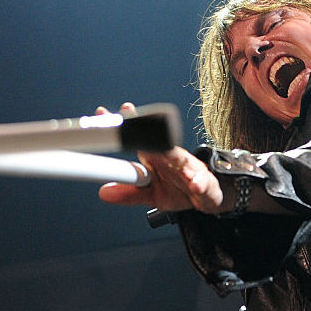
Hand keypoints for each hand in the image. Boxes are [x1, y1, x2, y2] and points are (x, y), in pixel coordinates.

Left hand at [95, 103, 227, 212]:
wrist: (208, 196)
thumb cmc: (179, 189)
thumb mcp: (151, 194)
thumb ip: (129, 192)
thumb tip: (103, 192)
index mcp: (154, 157)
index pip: (135, 138)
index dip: (120, 126)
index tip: (102, 114)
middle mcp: (169, 156)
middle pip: (154, 138)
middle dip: (141, 126)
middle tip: (126, 114)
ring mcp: (187, 167)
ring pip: (177, 157)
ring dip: (168, 153)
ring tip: (157, 151)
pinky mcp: (203, 181)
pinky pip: (200, 182)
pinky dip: (198, 184)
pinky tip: (195, 185)